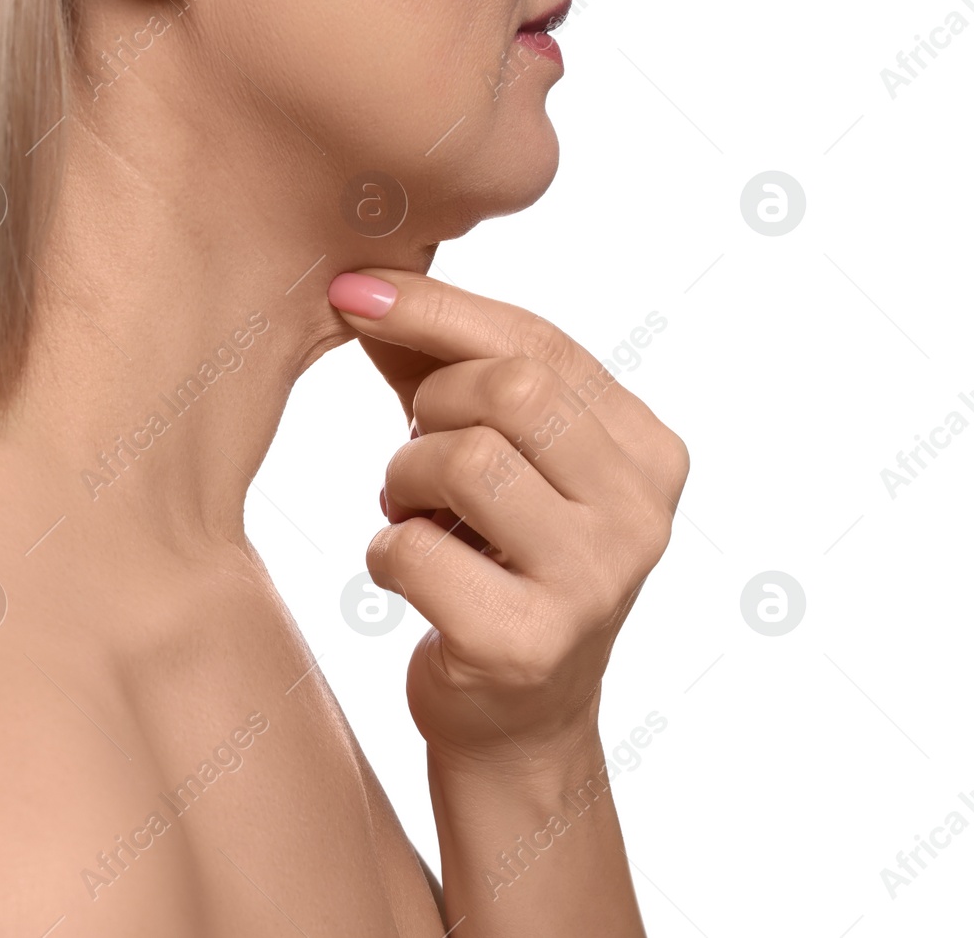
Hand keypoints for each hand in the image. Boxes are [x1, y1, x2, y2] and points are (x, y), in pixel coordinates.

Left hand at [327, 270, 689, 765]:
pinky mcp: (526, 645)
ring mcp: (594, 584)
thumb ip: (442, 367)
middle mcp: (642, 514)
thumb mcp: (489, 455)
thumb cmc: (494, 562)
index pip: (540, 342)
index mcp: (647, 451)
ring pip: (464, 459)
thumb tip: (362, 281)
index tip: (352, 289)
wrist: (514, 720)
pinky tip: (411, 576)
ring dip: (401, 482)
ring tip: (414, 517)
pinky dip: (384, 553)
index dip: (436, 309)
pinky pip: (412, 550)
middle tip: (416, 458)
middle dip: (429, 408)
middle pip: (510, 390)